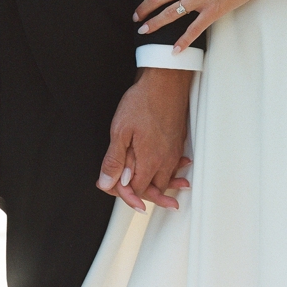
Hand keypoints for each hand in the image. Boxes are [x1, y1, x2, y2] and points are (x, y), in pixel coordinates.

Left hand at [98, 67, 193, 211]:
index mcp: (150, 161)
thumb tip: (107, 183)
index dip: (124, 194)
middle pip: (156, 187)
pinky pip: (176, 163)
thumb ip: (114, 161)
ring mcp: (174, 149)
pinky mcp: (179, 139)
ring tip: (168, 196)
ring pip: (168, 176)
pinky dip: (174, 170)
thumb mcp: (120, 131)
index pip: (137, 189)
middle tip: (140, 205)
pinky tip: (177, 169)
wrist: (167, 80)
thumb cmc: (143, 102)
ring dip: (164, 186)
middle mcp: (165, 159)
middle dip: (147, 196)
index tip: (114, 190)